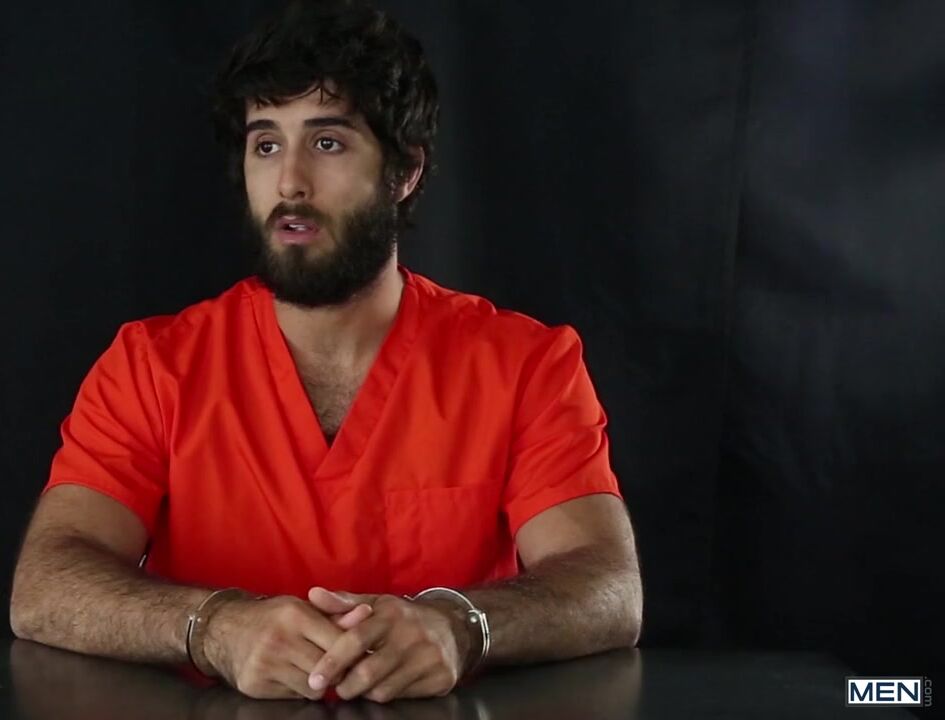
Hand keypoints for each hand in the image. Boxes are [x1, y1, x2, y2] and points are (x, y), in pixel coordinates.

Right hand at [203, 594, 372, 699]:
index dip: (352, 651)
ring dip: (320, 682)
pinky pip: (293, 696)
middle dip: (339, 670)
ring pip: (313, 687)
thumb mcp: (303, 608)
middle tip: (342, 667)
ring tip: (317, 670)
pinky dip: (300, 689)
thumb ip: (337, 613)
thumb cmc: (273, 617)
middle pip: (328, 668)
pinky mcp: (254, 685)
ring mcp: (264, 664)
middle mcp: (278, 639)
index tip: (359, 654)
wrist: (224, 629)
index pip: (338, 641)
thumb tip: (369, 612)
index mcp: (294, 614)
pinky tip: (295, 675)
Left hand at [306, 587, 472, 702]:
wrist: (454, 628)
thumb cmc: (403, 618)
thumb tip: (313, 594)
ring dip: (365, 693)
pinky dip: (387, 695)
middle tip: (336, 688)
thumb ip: (344, 603)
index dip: (332, 660)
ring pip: (383, 690)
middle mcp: (411, 635)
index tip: (314, 678)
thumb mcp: (376, 604)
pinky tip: (384, 685)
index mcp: (391, 614)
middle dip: (345, 686)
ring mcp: (428, 657)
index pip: (356, 639)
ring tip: (359, 686)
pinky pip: (402, 697)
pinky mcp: (440, 677)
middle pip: (367, 672)